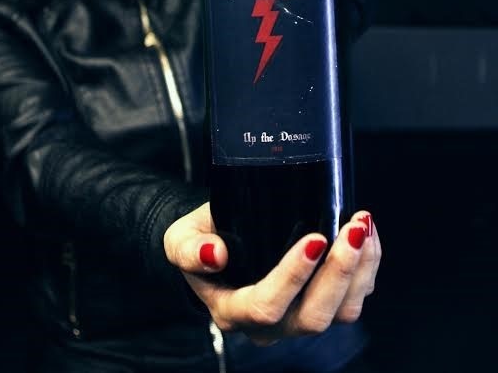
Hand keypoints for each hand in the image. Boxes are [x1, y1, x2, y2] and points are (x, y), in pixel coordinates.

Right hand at [164, 203, 380, 345]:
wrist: (217, 243)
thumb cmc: (201, 240)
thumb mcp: (180, 239)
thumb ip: (189, 248)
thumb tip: (214, 254)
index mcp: (233, 309)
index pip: (266, 306)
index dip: (293, 278)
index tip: (314, 238)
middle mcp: (270, 324)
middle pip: (313, 317)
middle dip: (339, 272)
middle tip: (351, 227)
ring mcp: (298, 318)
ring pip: (341, 313)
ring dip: (360, 270)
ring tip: (362, 225)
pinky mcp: (322, 304)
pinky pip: (353, 298)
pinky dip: (367, 267)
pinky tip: (367, 234)